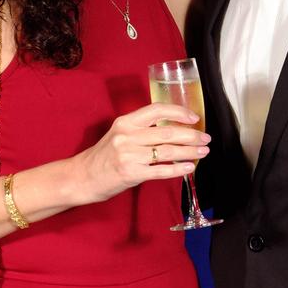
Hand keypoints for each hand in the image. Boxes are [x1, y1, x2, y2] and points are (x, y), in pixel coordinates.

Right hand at [71, 102, 210, 203]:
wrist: (82, 177)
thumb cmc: (104, 157)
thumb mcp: (119, 135)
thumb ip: (142, 130)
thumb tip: (174, 129)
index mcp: (125, 122)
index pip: (156, 109)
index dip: (178, 112)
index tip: (194, 117)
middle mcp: (127, 136)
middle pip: (167, 132)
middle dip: (191, 135)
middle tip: (205, 138)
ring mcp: (128, 155)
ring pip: (167, 151)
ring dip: (189, 152)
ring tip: (202, 152)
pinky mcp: (131, 173)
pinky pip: (161, 170)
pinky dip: (178, 168)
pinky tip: (189, 167)